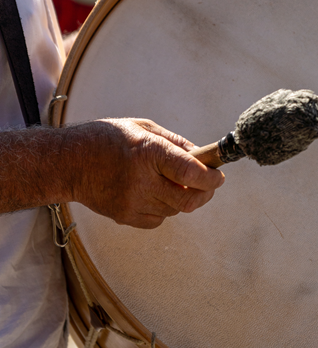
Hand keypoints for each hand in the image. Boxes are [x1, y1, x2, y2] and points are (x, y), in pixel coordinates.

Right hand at [67, 118, 224, 228]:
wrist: (68, 163)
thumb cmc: (105, 139)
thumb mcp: (142, 127)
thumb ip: (174, 142)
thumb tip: (201, 154)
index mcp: (148, 152)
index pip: (190, 172)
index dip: (211, 177)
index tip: (219, 176)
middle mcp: (141, 180)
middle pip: (188, 199)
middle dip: (205, 193)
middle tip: (209, 184)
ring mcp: (132, 201)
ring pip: (175, 209)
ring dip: (183, 198)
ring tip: (175, 183)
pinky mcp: (124, 216)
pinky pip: (158, 220)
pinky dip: (165, 209)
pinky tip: (156, 194)